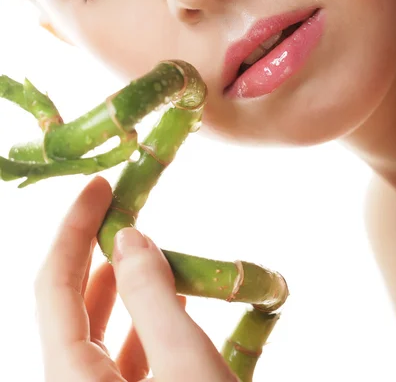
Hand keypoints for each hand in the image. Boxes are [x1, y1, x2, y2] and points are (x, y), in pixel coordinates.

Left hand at [34, 176, 238, 380]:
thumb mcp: (186, 365)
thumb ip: (151, 298)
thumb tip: (129, 239)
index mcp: (71, 379)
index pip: (55, 284)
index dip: (75, 227)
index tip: (99, 186)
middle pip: (73, 303)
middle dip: (97, 250)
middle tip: (122, 207)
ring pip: (99, 329)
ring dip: (124, 285)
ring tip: (151, 249)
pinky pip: (123, 355)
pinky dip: (144, 322)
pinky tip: (174, 303)